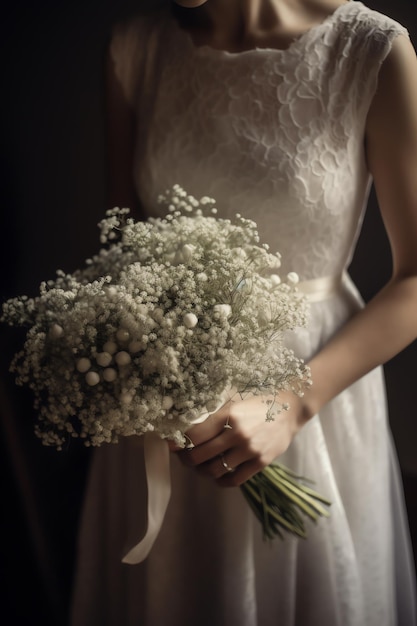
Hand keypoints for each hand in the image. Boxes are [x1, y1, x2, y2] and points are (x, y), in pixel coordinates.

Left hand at [175, 392, 308, 486]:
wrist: (291, 407)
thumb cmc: (259, 398)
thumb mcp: (235, 397)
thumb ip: (213, 409)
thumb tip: (185, 418)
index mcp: (228, 414)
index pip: (194, 435)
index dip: (178, 442)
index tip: (171, 443)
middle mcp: (237, 434)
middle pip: (199, 455)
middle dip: (186, 458)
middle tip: (182, 456)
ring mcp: (250, 450)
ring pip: (214, 470)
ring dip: (201, 471)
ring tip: (198, 466)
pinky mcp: (261, 462)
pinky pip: (234, 480)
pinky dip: (221, 481)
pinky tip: (217, 476)